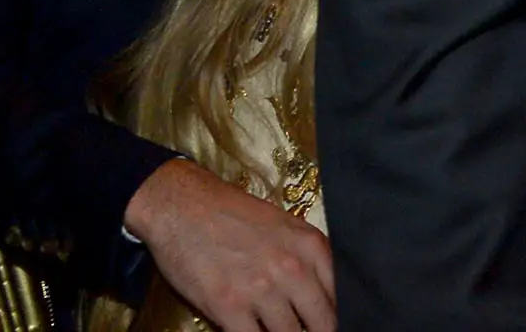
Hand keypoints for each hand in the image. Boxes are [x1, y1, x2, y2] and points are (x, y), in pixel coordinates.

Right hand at [125, 159, 334, 331]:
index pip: (341, 296)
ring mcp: (261, 290)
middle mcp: (293, 269)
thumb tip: (328, 293)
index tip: (332, 324)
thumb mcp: (287, 226)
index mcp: (311, 247)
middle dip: (318, 331)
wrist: (184, 206)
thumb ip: (310, 258)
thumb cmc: (235, 214)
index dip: (338, 316)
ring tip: (278, 331)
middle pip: (321, 321)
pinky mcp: (228, 307)